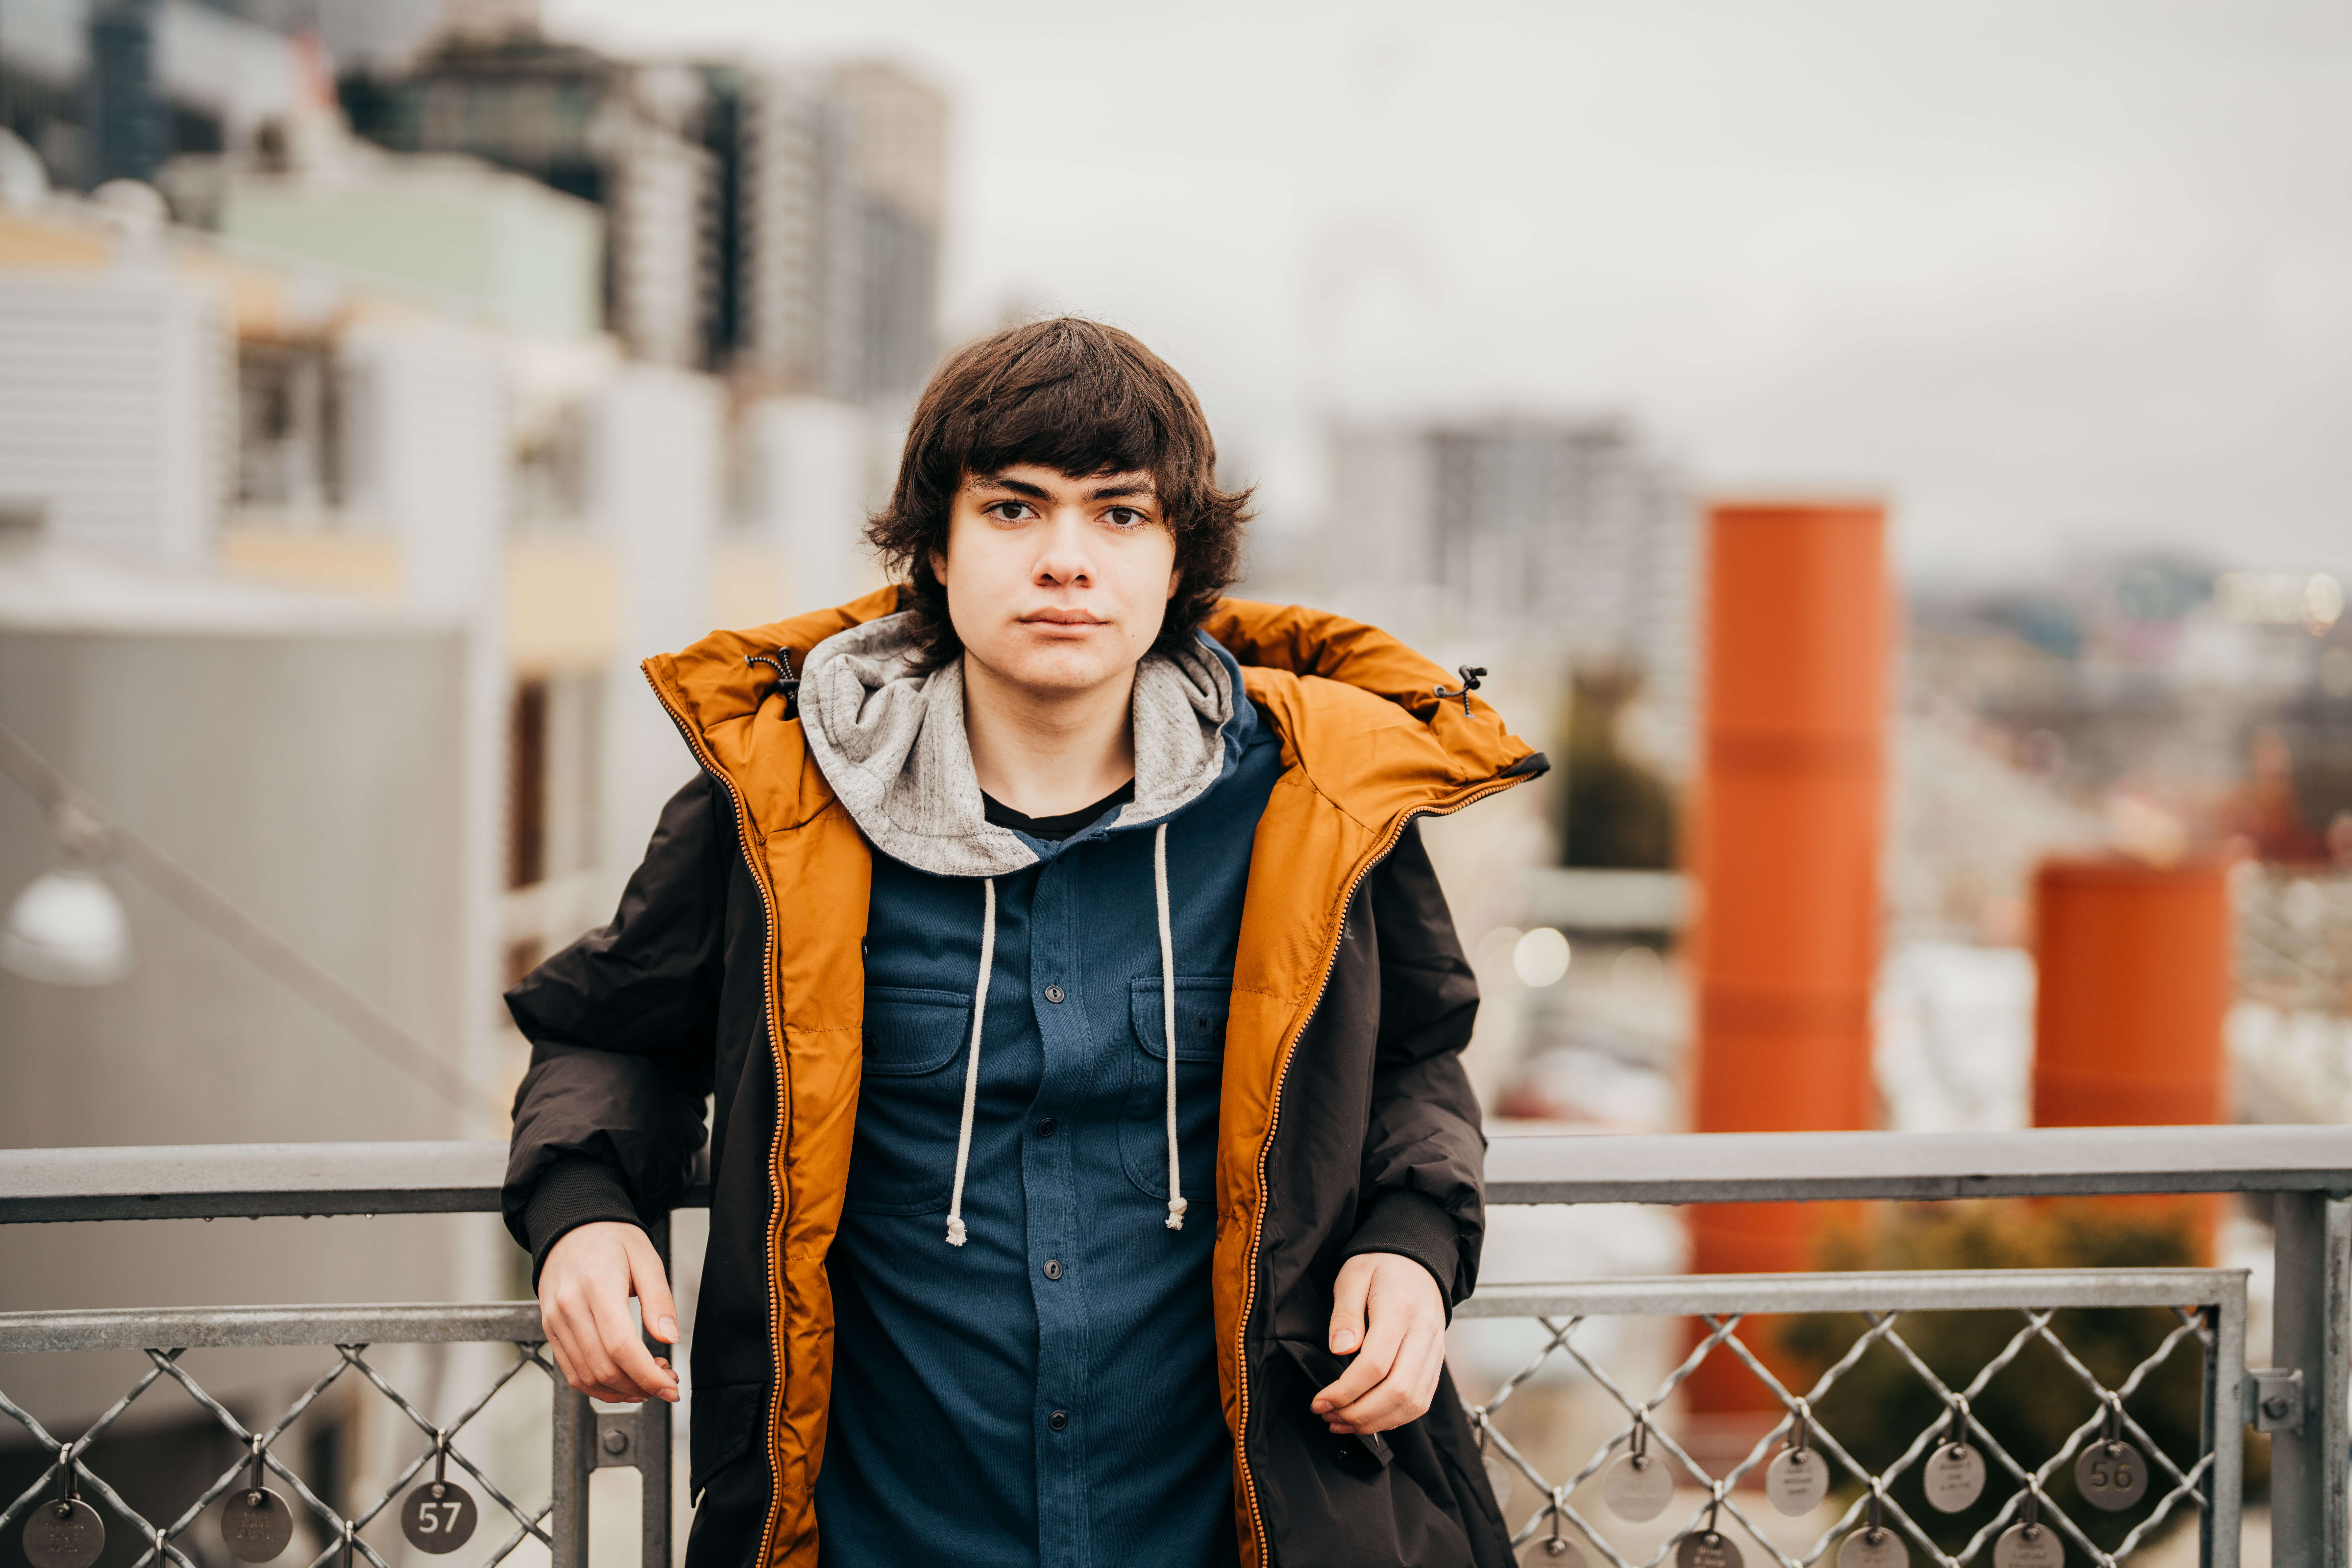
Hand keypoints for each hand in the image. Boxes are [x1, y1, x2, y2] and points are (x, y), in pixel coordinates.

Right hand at [538, 1221, 679, 1403]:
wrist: (571, 1227)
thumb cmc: (610, 1239)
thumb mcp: (646, 1258)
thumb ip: (659, 1300)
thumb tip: (670, 1337)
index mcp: (597, 1287)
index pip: (621, 1347)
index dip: (647, 1375)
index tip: (671, 1387)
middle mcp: (570, 1308)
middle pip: (603, 1367)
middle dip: (639, 1386)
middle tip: (666, 1383)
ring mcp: (555, 1321)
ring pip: (585, 1376)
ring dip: (620, 1391)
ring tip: (647, 1383)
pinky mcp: (550, 1330)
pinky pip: (571, 1371)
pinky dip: (597, 1386)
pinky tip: (622, 1383)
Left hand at [1310, 1252, 1446, 1434]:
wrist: (1416, 1262)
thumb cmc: (1379, 1268)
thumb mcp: (1352, 1277)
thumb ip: (1345, 1314)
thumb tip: (1340, 1350)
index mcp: (1401, 1309)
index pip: (1375, 1364)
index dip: (1345, 1390)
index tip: (1320, 1401)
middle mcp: (1424, 1333)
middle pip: (1397, 1390)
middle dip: (1359, 1413)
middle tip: (1329, 1416)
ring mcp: (1435, 1351)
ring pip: (1412, 1402)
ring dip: (1376, 1422)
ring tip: (1344, 1423)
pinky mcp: (1436, 1363)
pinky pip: (1421, 1401)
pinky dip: (1395, 1418)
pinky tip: (1368, 1419)